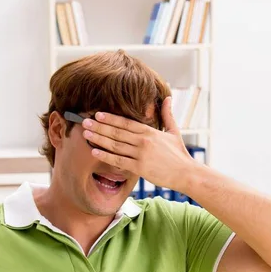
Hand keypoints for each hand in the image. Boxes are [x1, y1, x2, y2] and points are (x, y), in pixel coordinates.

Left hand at [81, 97, 197, 193]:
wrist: (186, 173)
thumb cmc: (179, 154)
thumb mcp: (174, 131)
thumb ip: (167, 115)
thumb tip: (168, 97)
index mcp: (150, 131)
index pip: (125, 122)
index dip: (110, 118)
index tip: (97, 115)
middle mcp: (143, 141)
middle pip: (117, 132)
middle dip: (99, 126)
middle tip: (84, 122)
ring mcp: (140, 154)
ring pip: (115, 144)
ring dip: (99, 138)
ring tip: (86, 134)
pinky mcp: (139, 168)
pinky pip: (118, 160)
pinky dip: (105, 156)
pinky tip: (94, 151)